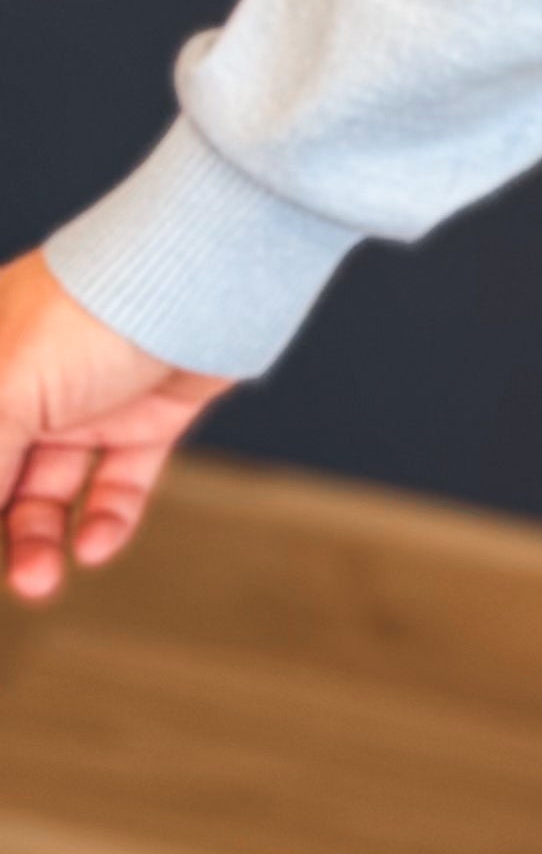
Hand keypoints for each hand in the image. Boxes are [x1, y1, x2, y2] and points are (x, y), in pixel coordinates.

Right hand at [0, 249, 228, 601]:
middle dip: (5, 530)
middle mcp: (31, 380)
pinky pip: (119, 480)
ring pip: (51, 488)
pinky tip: (95, 545)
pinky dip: (107, 518)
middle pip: (1, 473)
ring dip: (41, 539)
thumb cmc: (92, 309)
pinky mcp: (150, 413)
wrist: (207, 271)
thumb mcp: (4, 391)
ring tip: (42, 581)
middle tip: (19, 581)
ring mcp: (91, 397)